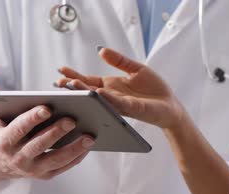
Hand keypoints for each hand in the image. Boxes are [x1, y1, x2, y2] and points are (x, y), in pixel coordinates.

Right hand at [0, 72, 94, 181]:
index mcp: (3, 142)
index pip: (19, 129)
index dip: (32, 119)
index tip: (47, 107)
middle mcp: (17, 158)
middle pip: (39, 145)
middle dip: (56, 132)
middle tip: (73, 119)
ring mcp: (32, 169)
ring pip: (55, 159)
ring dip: (73, 148)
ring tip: (90, 135)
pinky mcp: (45, 175)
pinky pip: (63, 166)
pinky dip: (77, 157)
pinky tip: (88, 144)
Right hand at [55, 47, 185, 130]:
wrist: (170, 106)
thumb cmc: (153, 89)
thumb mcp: (135, 69)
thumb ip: (118, 60)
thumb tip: (101, 49)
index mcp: (110, 87)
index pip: (88, 81)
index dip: (74, 76)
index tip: (60, 71)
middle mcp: (111, 97)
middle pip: (88, 91)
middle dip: (73, 87)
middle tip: (58, 83)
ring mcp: (120, 104)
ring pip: (99, 98)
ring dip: (85, 92)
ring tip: (72, 86)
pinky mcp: (132, 109)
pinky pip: (117, 103)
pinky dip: (107, 98)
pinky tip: (98, 92)